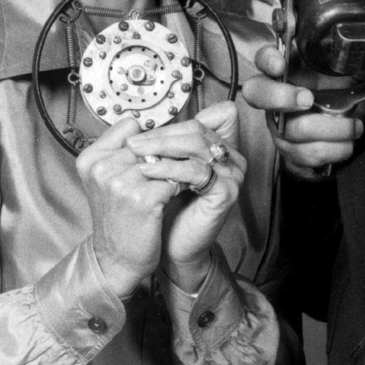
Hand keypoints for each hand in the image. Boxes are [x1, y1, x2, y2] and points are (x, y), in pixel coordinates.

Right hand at [77, 115, 179, 299]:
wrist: (117, 259)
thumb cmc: (118, 218)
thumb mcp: (107, 181)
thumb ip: (123, 152)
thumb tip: (155, 129)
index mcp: (90, 159)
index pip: (130, 128)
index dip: (149, 140)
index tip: (158, 153)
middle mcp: (101, 167)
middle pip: (150, 143)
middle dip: (168, 153)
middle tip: (183, 163)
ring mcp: (120, 182)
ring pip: (164, 159)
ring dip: (178, 167)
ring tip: (185, 177)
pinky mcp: (142, 198)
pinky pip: (173, 179)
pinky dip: (181, 185)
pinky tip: (182, 193)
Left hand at [126, 102, 244, 291]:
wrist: (172, 246)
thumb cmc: (168, 208)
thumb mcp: (164, 169)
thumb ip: (161, 145)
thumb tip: (136, 120)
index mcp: (221, 148)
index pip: (202, 118)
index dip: (174, 123)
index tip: (143, 132)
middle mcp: (232, 158)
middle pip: (196, 130)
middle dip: (160, 134)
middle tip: (131, 142)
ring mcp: (233, 175)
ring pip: (196, 146)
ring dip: (161, 147)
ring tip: (135, 153)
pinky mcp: (226, 192)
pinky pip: (196, 171)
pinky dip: (169, 168)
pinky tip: (147, 171)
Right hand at [240, 43, 364, 176]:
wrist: (349, 131)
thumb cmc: (345, 95)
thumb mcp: (353, 75)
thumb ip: (359, 64)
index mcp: (289, 72)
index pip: (263, 58)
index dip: (267, 60)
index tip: (280, 64)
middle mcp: (275, 98)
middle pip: (257, 94)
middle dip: (281, 96)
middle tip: (308, 99)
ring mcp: (279, 126)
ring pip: (291, 130)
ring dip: (330, 129)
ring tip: (354, 126)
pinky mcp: (290, 151)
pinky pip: (304, 155)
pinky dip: (332, 150)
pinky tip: (347, 143)